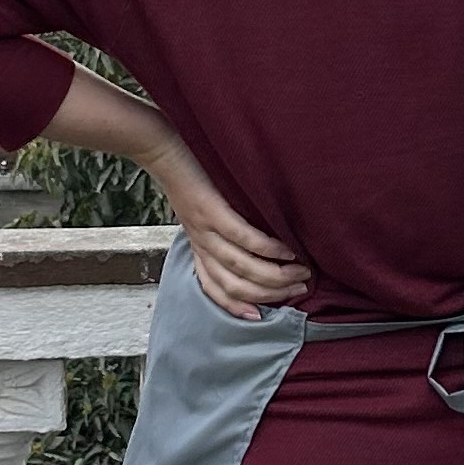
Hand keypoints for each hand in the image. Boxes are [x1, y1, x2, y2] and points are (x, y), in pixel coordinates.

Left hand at [139, 133, 309, 320]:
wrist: (162, 149)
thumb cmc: (188, 176)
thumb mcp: (198, 212)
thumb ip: (218, 230)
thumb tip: (252, 243)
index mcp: (198, 248)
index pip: (215, 290)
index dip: (238, 307)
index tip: (262, 316)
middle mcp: (201, 244)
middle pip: (236, 286)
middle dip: (272, 293)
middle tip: (300, 287)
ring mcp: (205, 229)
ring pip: (243, 268)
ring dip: (276, 275)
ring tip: (301, 271)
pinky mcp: (212, 210)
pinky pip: (243, 238)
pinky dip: (268, 248)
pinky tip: (287, 249)